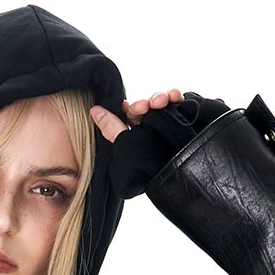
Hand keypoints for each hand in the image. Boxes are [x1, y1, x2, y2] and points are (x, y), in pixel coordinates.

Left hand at [89, 90, 229, 199]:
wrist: (180, 178)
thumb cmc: (151, 168)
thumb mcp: (127, 147)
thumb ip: (111, 128)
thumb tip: (94, 110)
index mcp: (134, 134)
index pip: (130, 114)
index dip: (131, 107)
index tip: (133, 107)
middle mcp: (149, 127)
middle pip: (145, 106)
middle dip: (146, 102)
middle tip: (148, 105)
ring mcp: (166, 123)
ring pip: (160, 102)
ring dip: (160, 97)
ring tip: (164, 99)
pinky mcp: (181, 119)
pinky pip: (176, 102)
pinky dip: (175, 96)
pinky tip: (175, 96)